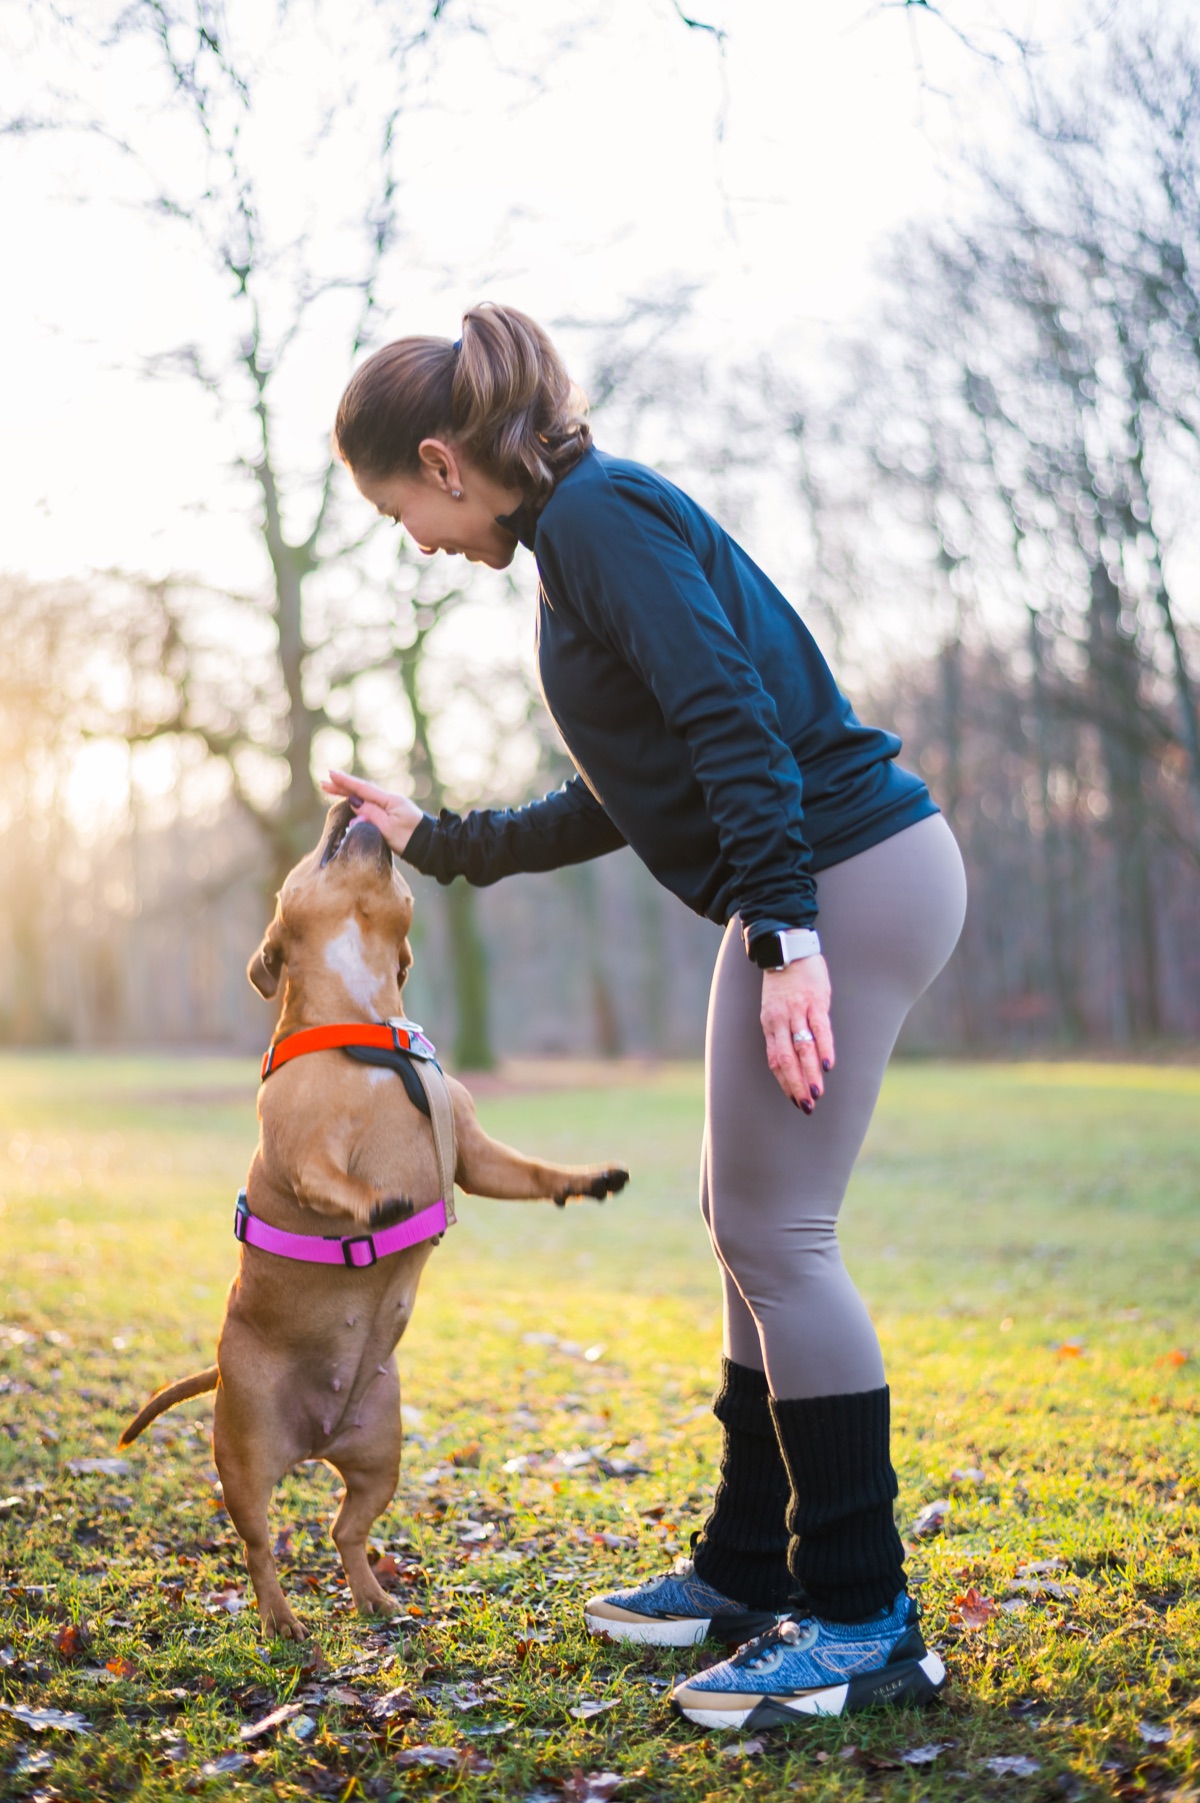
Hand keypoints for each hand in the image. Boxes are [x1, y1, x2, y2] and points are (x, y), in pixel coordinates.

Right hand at [321, 770, 423, 856]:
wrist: (432, 847)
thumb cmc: (411, 839)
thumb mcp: (387, 828)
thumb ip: (370, 813)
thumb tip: (354, 801)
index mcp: (389, 800)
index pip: (363, 788)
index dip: (345, 782)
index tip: (330, 774)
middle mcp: (390, 800)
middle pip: (363, 791)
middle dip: (343, 787)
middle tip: (324, 783)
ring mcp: (393, 807)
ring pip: (366, 797)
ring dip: (350, 793)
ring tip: (333, 789)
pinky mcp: (394, 816)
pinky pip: (372, 805)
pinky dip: (360, 801)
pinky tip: (354, 800)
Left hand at [760, 956, 834, 1113]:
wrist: (788, 947)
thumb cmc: (783, 981)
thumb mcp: (775, 1008)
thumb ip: (782, 1031)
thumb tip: (794, 1057)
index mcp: (769, 1024)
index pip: (774, 1060)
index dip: (785, 1082)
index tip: (795, 1099)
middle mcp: (780, 1020)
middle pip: (787, 1059)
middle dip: (796, 1085)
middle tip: (806, 1106)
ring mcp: (797, 1011)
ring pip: (802, 1048)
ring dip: (809, 1073)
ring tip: (817, 1093)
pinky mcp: (815, 1001)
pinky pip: (819, 1029)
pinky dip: (824, 1049)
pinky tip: (827, 1066)